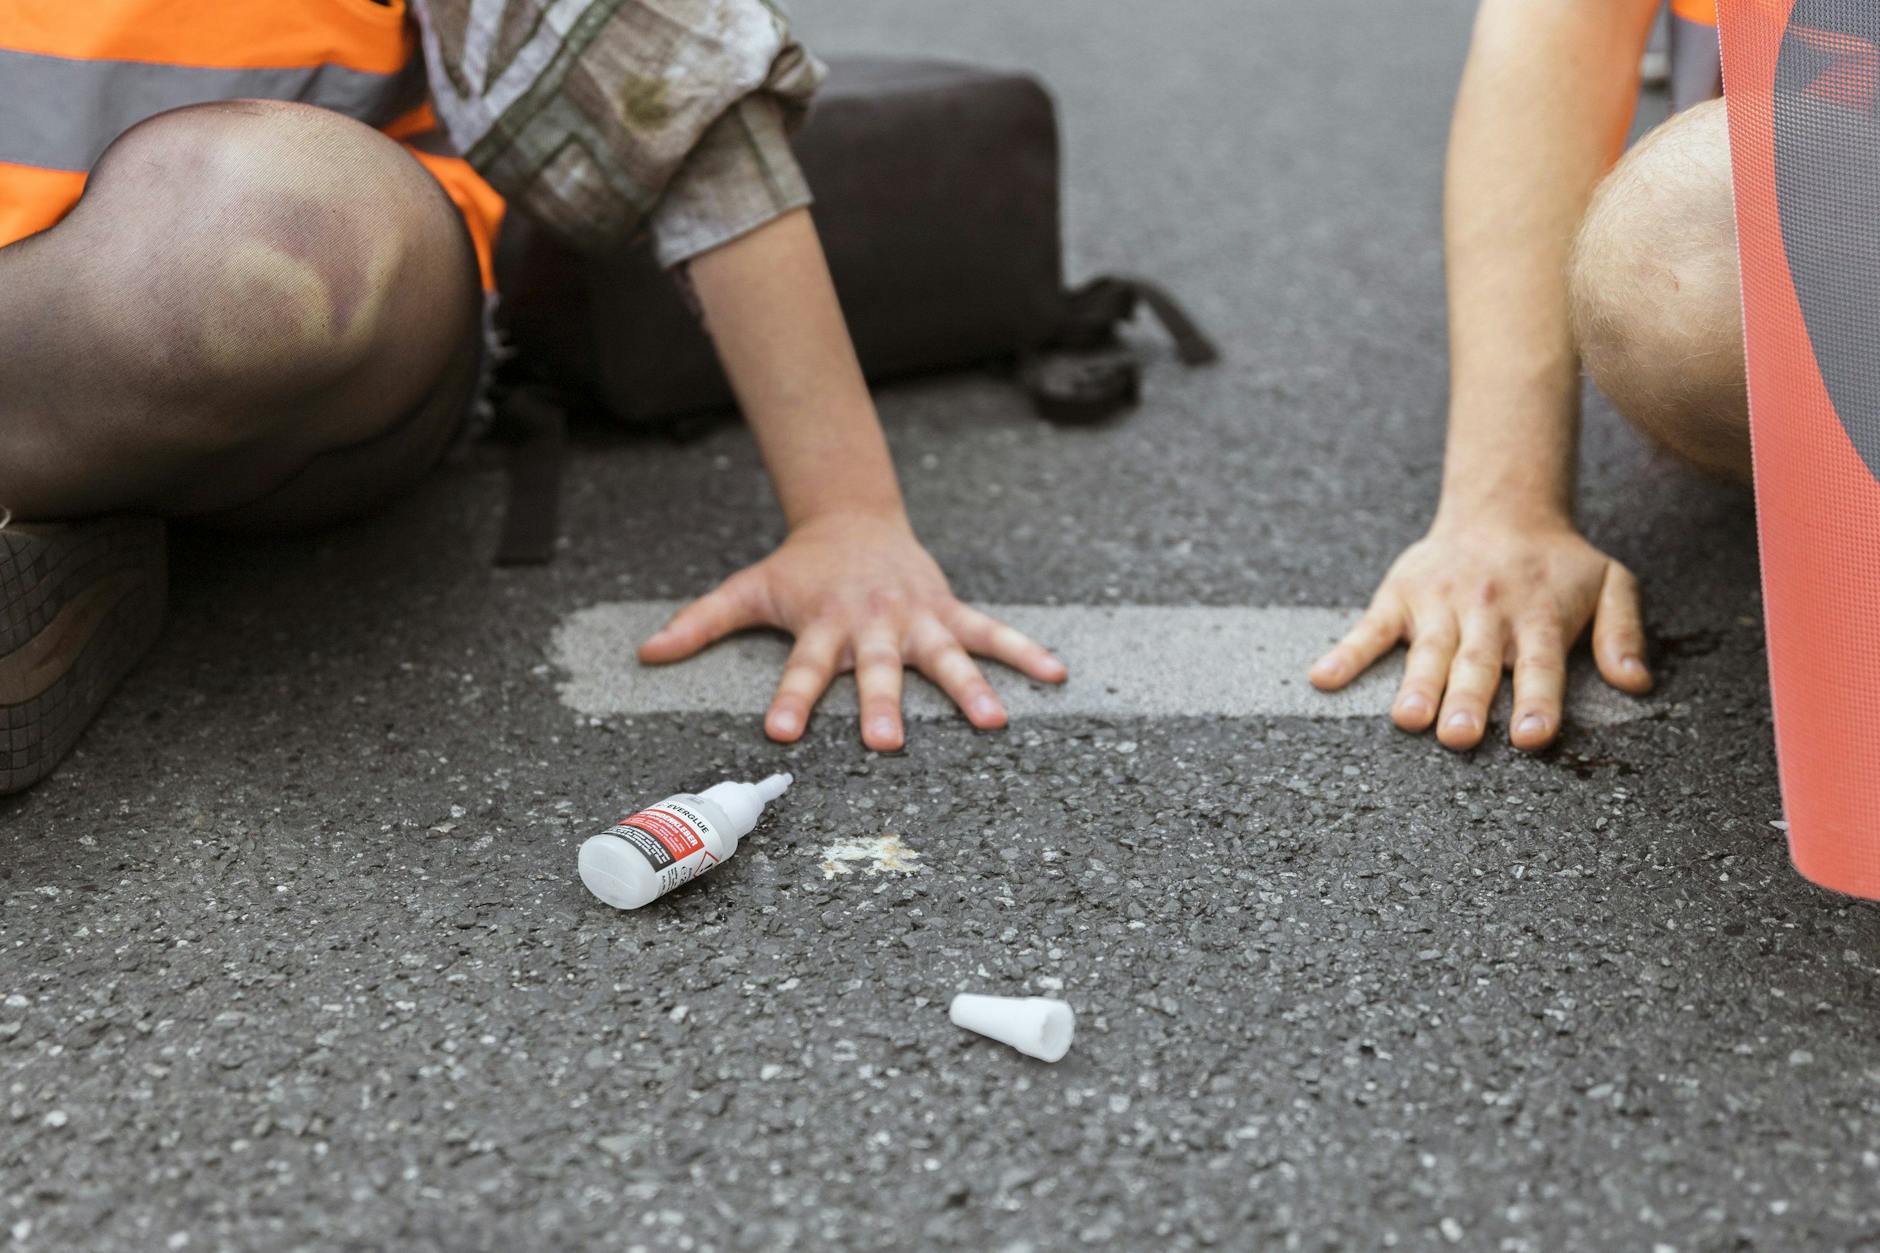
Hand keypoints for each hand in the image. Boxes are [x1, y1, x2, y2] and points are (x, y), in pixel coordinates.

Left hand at [638, 509, 1067, 749]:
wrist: (853, 515)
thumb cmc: (800, 566)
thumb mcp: (748, 588)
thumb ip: (700, 623)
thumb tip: (646, 653)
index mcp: (822, 623)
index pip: (802, 667)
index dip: (792, 699)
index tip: (782, 732)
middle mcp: (871, 623)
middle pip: (877, 669)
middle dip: (881, 703)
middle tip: (886, 743)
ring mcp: (916, 617)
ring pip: (945, 655)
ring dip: (969, 687)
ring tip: (991, 722)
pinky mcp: (949, 610)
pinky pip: (992, 632)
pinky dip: (1025, 651)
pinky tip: (1056, 674)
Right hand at [1308, 515, 1651, 750]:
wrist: (1500, 508)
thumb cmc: (1556, 565)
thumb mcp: (1610, 584)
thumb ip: (1624, 633)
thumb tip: (1637, 684)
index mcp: (1539, 616)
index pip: (1541, 664)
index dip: (1537, 700)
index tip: (1530, 736)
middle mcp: (1489, 612)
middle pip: (1478, 663)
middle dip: (1468, 700)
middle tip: (1459, 737)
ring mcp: (1440, 604)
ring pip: (1428, 651)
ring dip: (1417, 685)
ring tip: (1408, 719)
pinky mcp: (1400, 597)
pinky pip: (1369, 629)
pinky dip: (1345, 654)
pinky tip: (1323, 679)